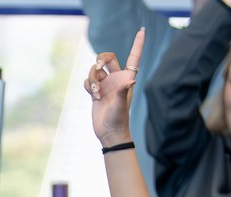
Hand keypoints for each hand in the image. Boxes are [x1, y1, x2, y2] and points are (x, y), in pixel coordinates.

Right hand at [87, 27, 143, 147]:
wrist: (109, 132)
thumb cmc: (118, 119)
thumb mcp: (121, 105)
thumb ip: (123, 91)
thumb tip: (130, 80)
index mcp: (127, 77)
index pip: (134, 56)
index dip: (138, 43)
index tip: (142, 30)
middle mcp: (117, 78)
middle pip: (108, 58)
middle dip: (101, 58)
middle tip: (98, 66)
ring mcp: (106, 85)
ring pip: (95, 70)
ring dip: (92, 77)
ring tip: (96, 92)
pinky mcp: (96, 92)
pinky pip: (87, 81)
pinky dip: (87, 85)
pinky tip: (93, 96)